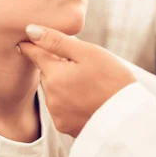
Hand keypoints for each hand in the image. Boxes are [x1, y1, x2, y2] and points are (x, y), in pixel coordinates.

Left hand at [17, 25, 135, 137]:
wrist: (129, 117)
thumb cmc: (112, 79)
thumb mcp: (88, 53)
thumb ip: (57, 41)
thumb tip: (30, 30)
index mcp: (53, 75)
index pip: (34, 54)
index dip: (32, 45)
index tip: (26, 39)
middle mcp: (50, 97)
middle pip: (47, 73)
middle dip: (57, 66)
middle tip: (81, 63)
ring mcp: (57, 114)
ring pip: (54, 90)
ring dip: (63, 83)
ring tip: (89, 82)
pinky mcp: (66, 127)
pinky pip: (62, 107)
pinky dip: (70, 101)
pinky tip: (88, 98)